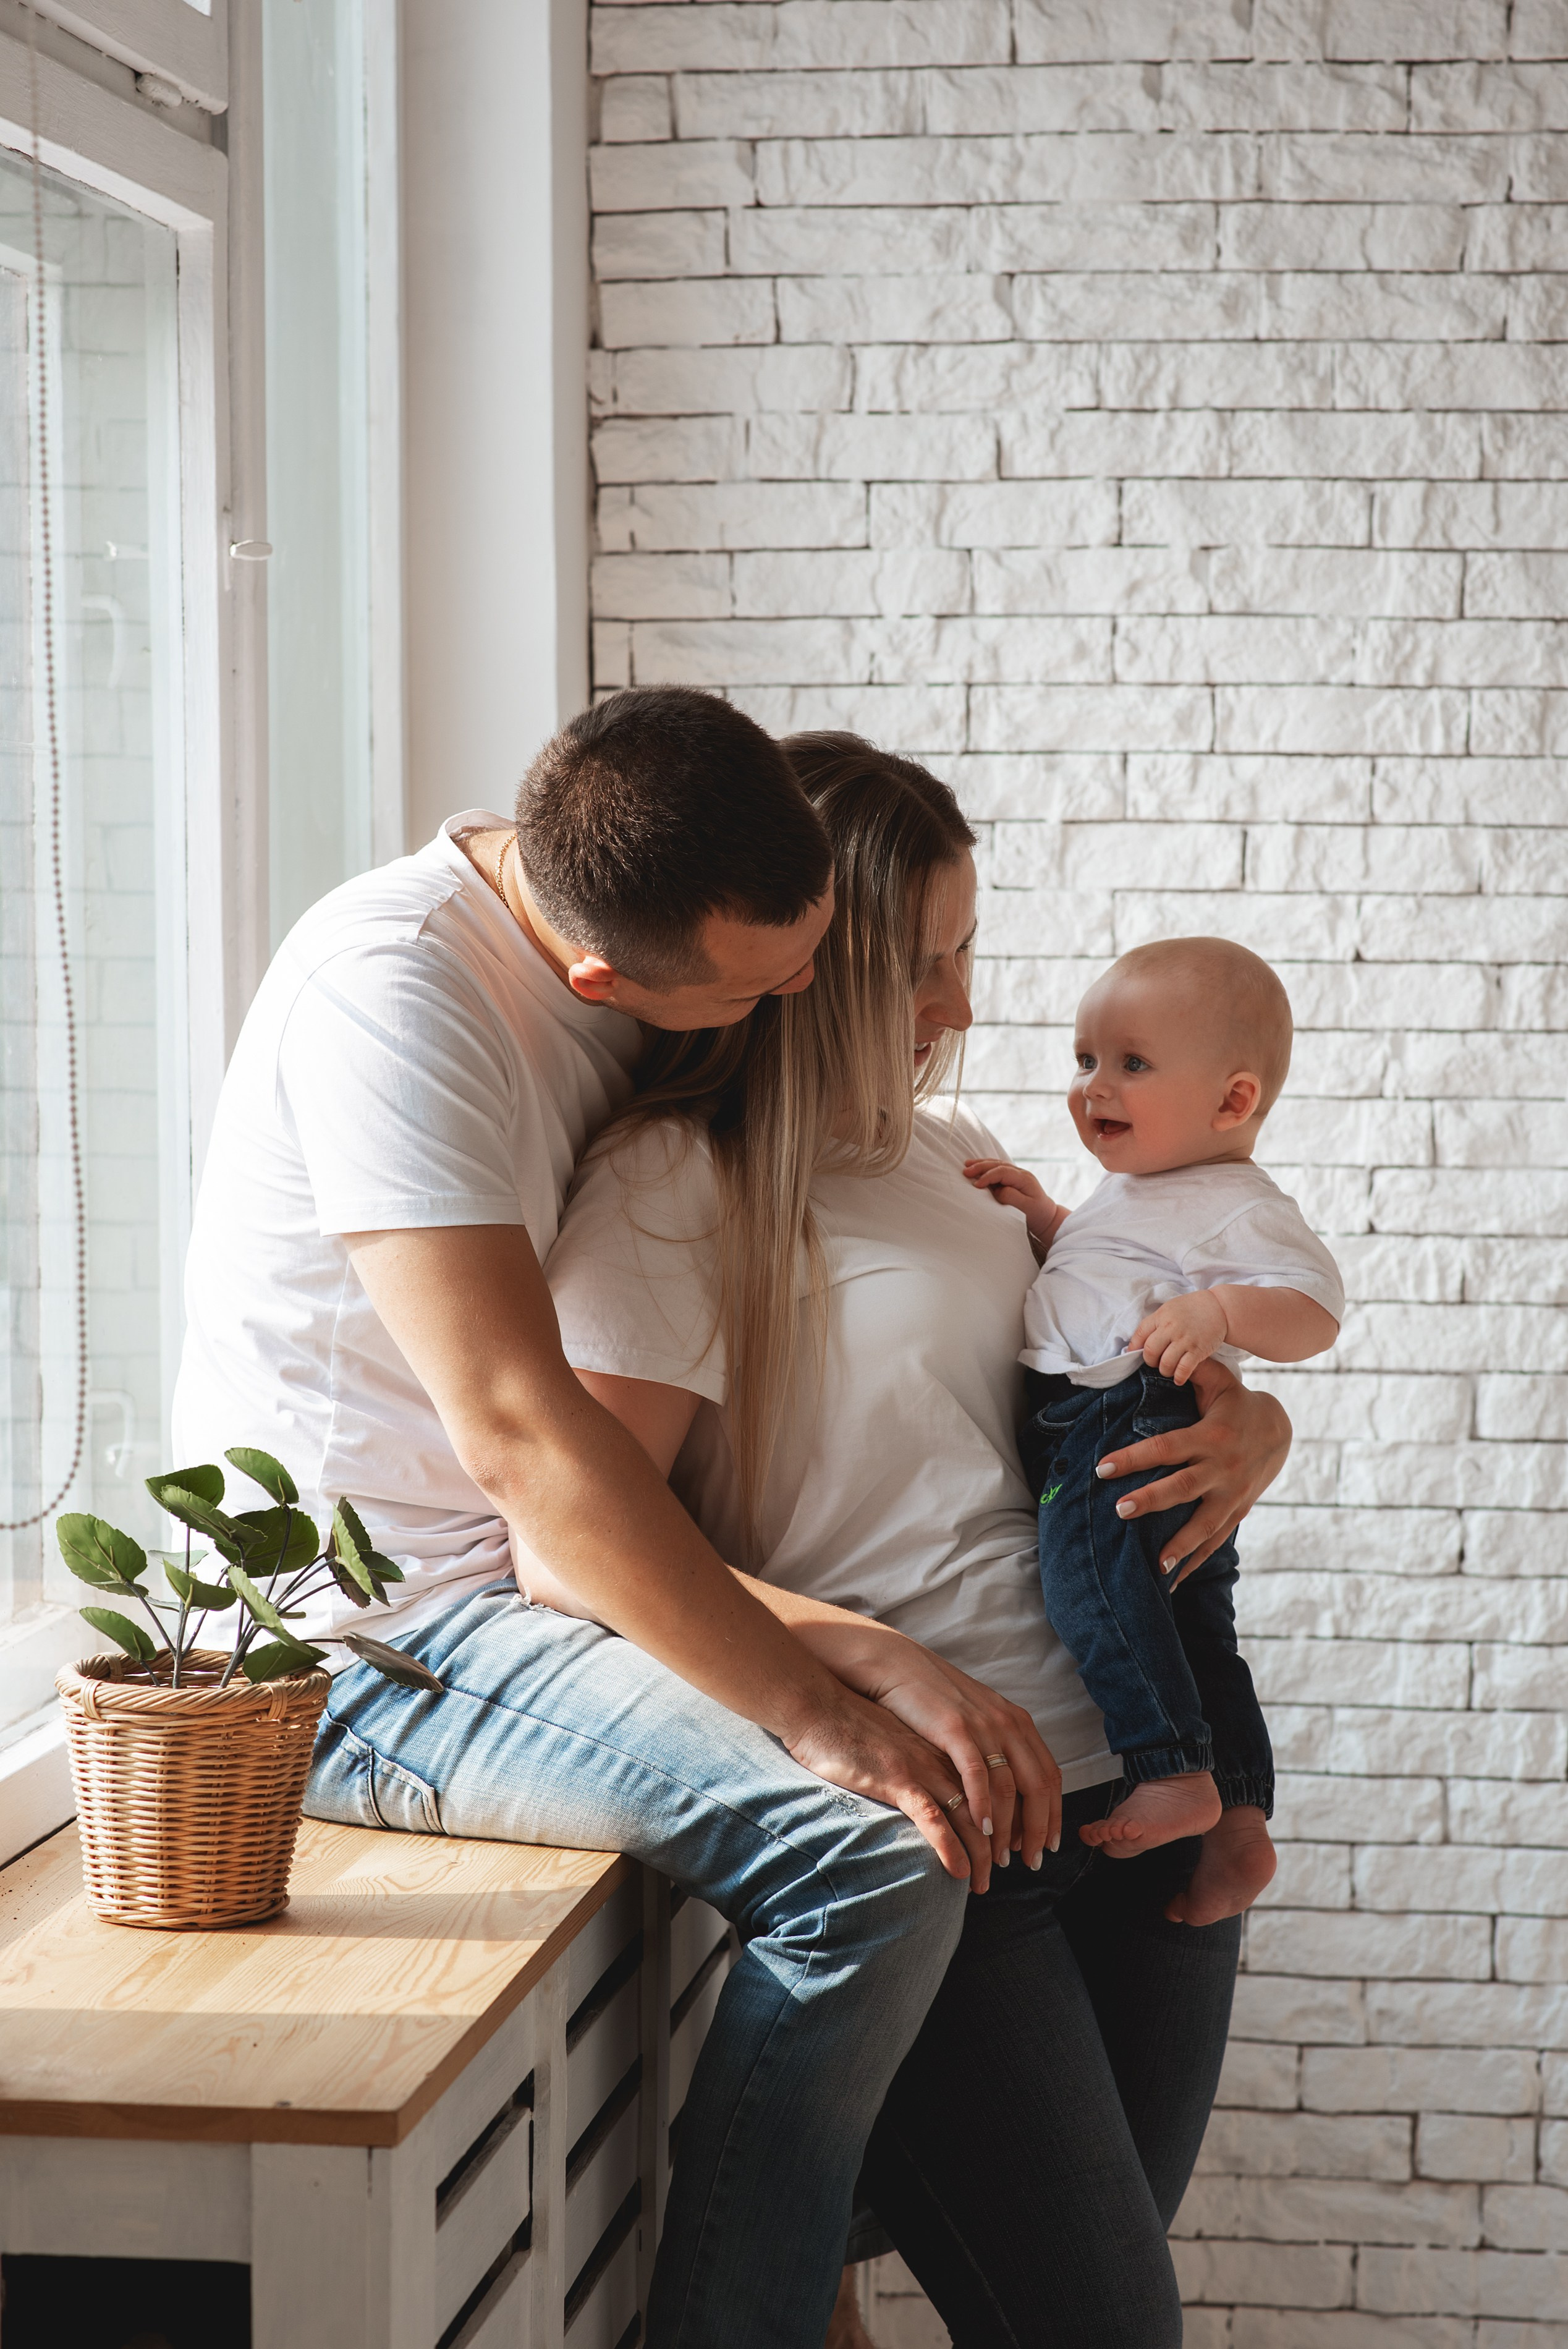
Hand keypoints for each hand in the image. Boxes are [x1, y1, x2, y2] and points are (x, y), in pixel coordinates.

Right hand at [783, 1683, 998, 1889]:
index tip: (1003, 1848)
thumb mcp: (892, 1742)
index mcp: (943, 1748)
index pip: (988, 1787)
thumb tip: (918, 1788)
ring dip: (980, 1855)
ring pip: (968, 1817)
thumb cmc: (846, 1726)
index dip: (1003, 1819)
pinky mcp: (897, 1779)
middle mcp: (940, 1758)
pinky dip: (950, 1848)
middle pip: (987, 1806)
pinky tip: (959, 1871)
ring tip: (981, 1884)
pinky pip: (933, 1819)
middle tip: (997, 1874)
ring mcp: (921, 1768)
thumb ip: (911, 1761)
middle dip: (997, 1844)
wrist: (817, 1705)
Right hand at [849, 1639, 1062, 1871]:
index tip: (1050, 1845)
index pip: (1048, 1775)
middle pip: (1037, 1785)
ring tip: (1001, 1857)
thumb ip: (995, 1750)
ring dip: (1008, 1827)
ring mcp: (982, 1724)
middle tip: (1032, 1862)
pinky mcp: (954, 1729)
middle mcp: (1006, 1722)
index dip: (1052, 1814)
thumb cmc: (931, 1701)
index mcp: (1016, 1721)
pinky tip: (979, 1830)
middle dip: (1038, 1828)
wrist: (895, 1667)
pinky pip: (976, 1774)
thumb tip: (1008, 1792)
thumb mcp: (975, 1721)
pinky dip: (982, 1805)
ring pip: (1009, 1785)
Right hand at [964, 1157, 1063, 1248]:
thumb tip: (997, 1190)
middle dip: (981, 1167)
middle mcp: (1021, 1173)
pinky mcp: (1012, 1178)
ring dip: (981, 1164)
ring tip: (967, 1165)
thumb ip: (1010, 1197)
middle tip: (966, 1171)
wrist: (1047, 1216)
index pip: (1002, 1172)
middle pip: (998, 1165)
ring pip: (997, 1164)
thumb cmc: (1036, 1214)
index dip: (988, 1176)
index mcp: (1024, 1179)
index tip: (976, 1185)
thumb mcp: (1025, 1208)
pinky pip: (997, 1169)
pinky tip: (976, 1167)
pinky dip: (986, 1167)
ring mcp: (1017, 1174)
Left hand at [1094, 1359, 1290, 1586]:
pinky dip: (1195, 1561)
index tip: (1102, 1468)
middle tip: (1120, 1510)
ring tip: (1154, 1566)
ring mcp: (1232, 1494)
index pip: (1166, 1448)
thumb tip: (1151, 1354)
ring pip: (1204, 1524)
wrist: (1279, 1431)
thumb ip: (1189, 1369)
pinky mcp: (1237, 1511)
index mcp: (1211, 1436)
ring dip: (1179, 1546)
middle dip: (1152, 1501)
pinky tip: (1172, 1582)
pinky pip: (1215, 1541)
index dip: (1134, 1457)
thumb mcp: (1218, 1380)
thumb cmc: (1235, 1402)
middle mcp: (1222, 1468)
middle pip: (1184, 1487)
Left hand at [1129, 1290, 1227, 1384]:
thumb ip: (1157, 1322)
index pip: (1140, 1334)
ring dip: (1164, 1371)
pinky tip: (1179, 1378)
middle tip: (1155, 1362)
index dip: (1134, 1347)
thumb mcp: (1170, 1309)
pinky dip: (1179, 1377)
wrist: (1220, 1307)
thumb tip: (1140, 1341)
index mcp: (1161, 1316)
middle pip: (1150, 1352)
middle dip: (1150, 1361)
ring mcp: (1185, 1339)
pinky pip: (1183, 1369)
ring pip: (1165, 1363)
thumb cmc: (1193, 1308)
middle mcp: (1171, 1328)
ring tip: (1168, 1369)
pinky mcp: (1198, 1350)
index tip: (1133, 1354)